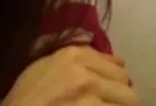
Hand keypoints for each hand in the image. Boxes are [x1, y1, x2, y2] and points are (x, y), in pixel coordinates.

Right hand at [4, 46, 138, 105]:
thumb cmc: (27, 96)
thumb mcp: (47, 66)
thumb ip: (82, 58)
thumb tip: (119, 60)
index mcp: (73, 55)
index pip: (116, 64)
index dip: (115, 79)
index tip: (109, 89)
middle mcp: (85, 73)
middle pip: (125, 81)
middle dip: (121, 94)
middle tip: (109, 102)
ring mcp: (89, 96)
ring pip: (129, 100)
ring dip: (120, 105)